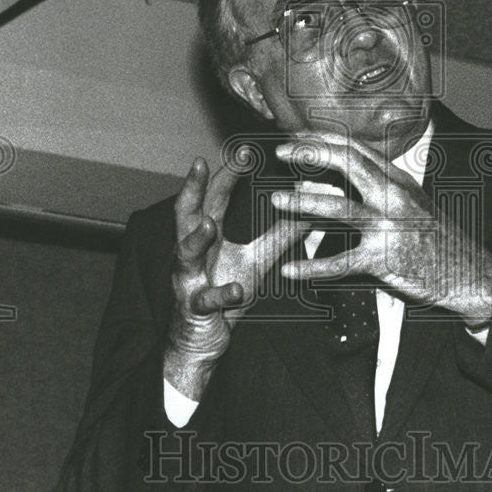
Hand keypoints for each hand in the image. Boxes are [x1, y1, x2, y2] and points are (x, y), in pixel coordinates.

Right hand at [165, 157, 306, 399]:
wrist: (201, 341)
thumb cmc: (225, 296)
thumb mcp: (257, 262)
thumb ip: (279, 237)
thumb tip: (308, 213)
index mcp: (206, 238)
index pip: (213, 198)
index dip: (225, 173)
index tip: (243, 149)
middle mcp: (190, 252)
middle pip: (184, 215)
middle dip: (192, 189)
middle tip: (201, 164)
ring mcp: (188, 279)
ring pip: (183, 255)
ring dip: (195, 239)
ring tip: (209, 225)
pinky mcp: (194, 308)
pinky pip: (206, 299)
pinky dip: (221, 293)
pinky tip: (236, 288)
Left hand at [271, 134, 491, 327]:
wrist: (466, 272)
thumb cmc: (434, 237)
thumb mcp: (410, 201)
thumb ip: (379, 186)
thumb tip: (342, 176)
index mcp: (397, 179)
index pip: (356, 147)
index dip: (323, 138)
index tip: (297, 136)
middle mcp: (393, 195)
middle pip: (347, 163)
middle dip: (310, 154)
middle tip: (281, 152)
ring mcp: (389, 226)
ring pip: (339, 208)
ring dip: (302, 202)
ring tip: (275, 200)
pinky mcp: (384, 258)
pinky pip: (342, 262)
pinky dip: (313, 267)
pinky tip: (291, 271)